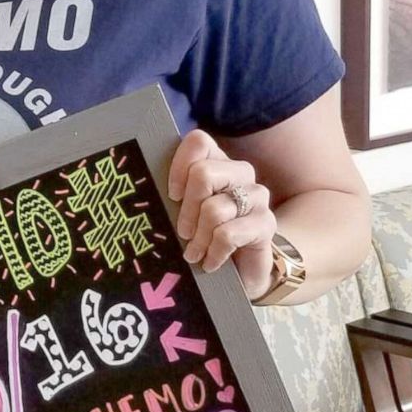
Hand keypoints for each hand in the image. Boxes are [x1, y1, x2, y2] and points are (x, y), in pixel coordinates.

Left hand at [167, 129, 277, 300]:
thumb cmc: (206, 235)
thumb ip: (174, 196)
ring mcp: (257, 196)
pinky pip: (228, 234)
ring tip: (193, 253)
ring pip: (214, 209)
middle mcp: (240, 173)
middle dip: (187, 210)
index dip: (179, 166)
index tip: (172, 195)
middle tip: (182, 233)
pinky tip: (209, 262)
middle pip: (203, 174)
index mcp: (218, 162)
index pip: (199, 142)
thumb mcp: (186, 212)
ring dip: (198, 238)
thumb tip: (145, 192)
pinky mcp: (266, 223)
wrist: (243, 269)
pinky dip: (213, 252)